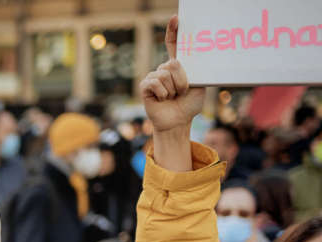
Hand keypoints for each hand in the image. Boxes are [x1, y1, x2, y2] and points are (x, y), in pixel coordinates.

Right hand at [139, 17, 204, 134]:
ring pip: (165, 75)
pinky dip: (162, 93)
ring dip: (173, 90)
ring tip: (172, 97)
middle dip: (182, 81)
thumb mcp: (199, 85)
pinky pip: (155, 83)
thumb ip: (193, 72)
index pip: (174, 45)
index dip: (173, 31)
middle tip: (182, 92)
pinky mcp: (145, 86)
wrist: (178, 121)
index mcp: (178, 66)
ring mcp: (154, 77)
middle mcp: (164, 68)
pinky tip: (162, 100)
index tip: (176, 18)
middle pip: (174, 63)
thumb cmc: (189, 104)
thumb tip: (180, 62)